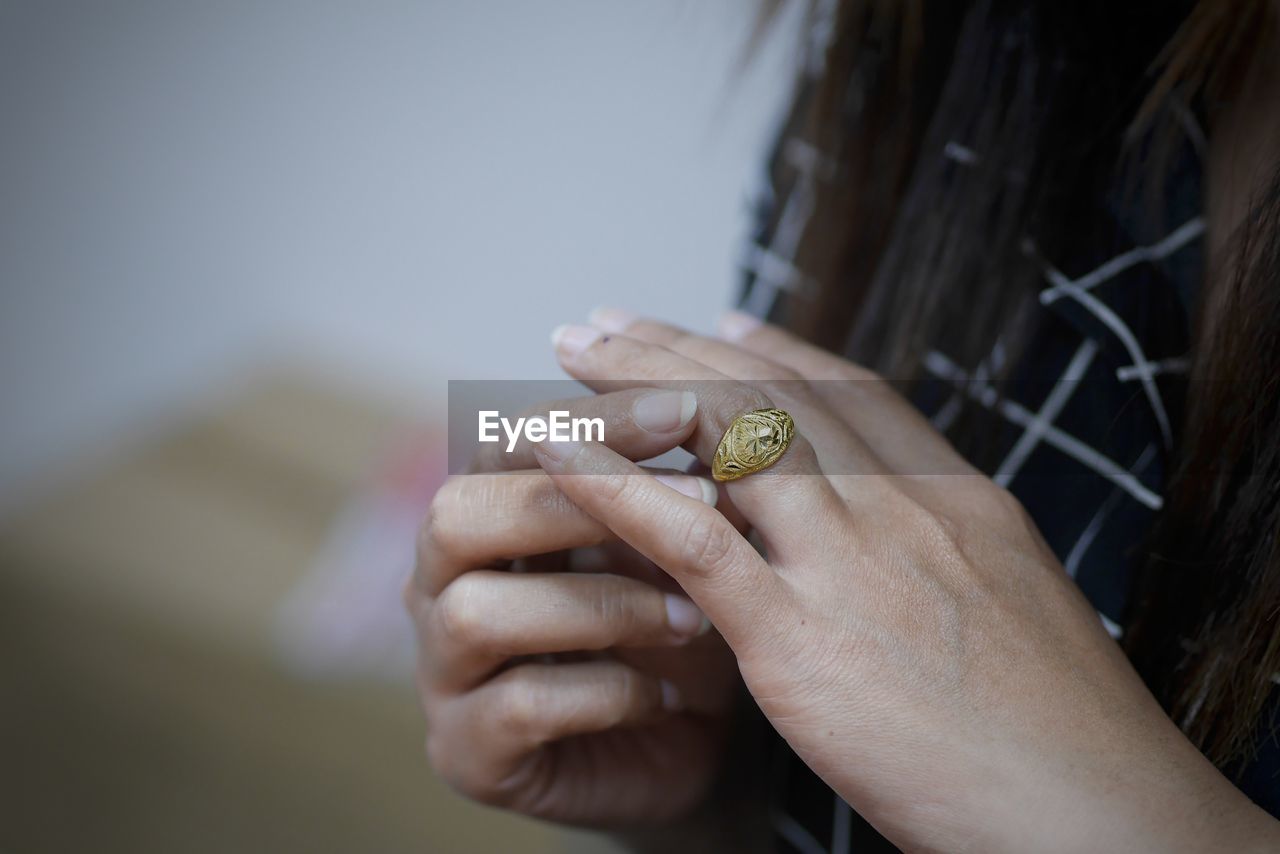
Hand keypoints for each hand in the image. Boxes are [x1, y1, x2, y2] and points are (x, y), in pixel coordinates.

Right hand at [404, 387, 740, 826]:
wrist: (685, 748)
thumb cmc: (670, 626)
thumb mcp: (672, 543)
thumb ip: (660, 483)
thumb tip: (696, 400)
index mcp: (482, 515)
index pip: (504, 443)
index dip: (590, 423)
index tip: (684, 410)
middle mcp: (438, 585)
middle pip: (454, 514)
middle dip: (573, 502)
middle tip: (697, 502)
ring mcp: (442, 673)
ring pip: (476, 612)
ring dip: (604, 604)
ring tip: (698, 617)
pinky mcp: (466, 752)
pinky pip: (518, 706)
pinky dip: (607, 693)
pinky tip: (665, 695)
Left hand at [530, 310, 1279, 851]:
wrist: (1095, 815)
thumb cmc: (1060, 734)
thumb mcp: (1014, 606)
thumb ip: (945, 555)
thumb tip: (902, 539)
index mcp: (959, 499)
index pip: (850, 392)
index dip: (774, 347)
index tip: (718, 323)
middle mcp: (903, 509)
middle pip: (772, 391)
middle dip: (678, 346)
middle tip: (606, 321)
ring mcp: (852, 565)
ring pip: (728, 433)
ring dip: (636, 385)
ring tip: (569, 355)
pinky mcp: (800, 638)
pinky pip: (688, 537)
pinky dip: (614, 484)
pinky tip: (557, 451)